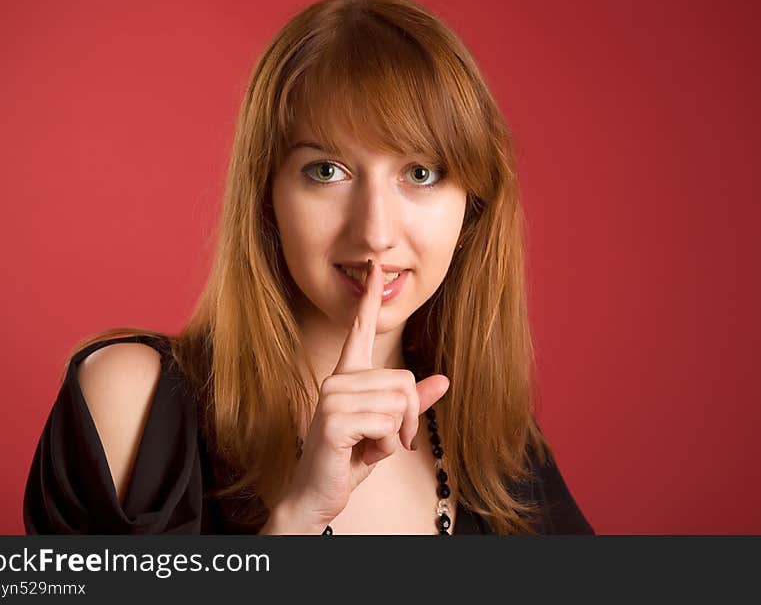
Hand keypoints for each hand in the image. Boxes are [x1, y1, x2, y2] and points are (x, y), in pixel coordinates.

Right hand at [271, 259, 449, 532]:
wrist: (317, 494)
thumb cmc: (349, 458)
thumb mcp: (387, 429)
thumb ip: (412, 404)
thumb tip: (443, 380)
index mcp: (347, 376)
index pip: (360, 330)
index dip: (369, 299)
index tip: (375, 266)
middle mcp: (338, 380)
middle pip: (404, 380)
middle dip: (408, 418)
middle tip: (390, 440)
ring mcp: (334, 398)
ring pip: (399, 402)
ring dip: (396, 436)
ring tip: (372, 447)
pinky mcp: (335, 420)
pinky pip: (387, 424)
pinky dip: (386, 447)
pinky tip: (363, 454)